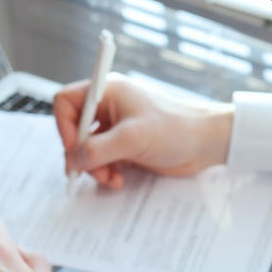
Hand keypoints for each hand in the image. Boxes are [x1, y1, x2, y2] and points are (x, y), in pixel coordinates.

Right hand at [53, 73, 233, 188]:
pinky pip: (102, 159)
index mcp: (108, 92)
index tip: (76, 148)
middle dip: (80, 154)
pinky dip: (106, 172)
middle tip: (91, 171)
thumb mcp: (132, 139)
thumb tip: (72, 160)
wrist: (207, 143)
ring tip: (109, 178)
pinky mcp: (125, 145)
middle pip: (74, 129)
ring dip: (94, 167)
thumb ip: (97, 150)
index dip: (64, 126)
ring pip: (87, 148)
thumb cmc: (175, 129)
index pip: (66, 101)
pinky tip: (118, 180)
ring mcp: (117, 126)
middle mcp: (109, 106)